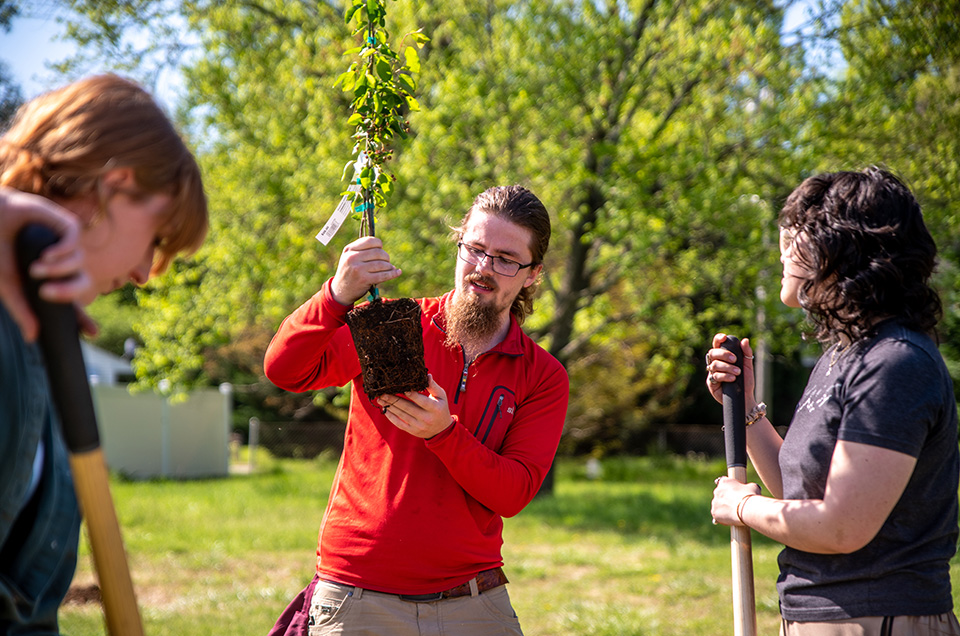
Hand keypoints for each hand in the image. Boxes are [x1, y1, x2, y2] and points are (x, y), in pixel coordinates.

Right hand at [0, 188, 92, 341]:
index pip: (73, 302)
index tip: (94, 334)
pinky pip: (74, 241)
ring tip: (35, 268)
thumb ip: (22, 309)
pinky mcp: (66, 225)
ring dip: (58, 270)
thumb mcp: (7, 283)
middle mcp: (65, 263)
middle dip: (69, 291)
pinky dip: (63, 250)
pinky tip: (47, 255)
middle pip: (83, 283)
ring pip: (78, 263)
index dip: (84, 319)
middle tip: (47, 293)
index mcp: (53, 279)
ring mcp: (67, 244)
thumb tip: (32, 338)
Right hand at [330, 236, 400, 304]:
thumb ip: (362, 250)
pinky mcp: (364, 280)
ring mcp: (358, 269)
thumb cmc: (349, 272)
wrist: (340, 291)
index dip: (379, 244)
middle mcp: (352, 258)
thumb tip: (381, 247)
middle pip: (378, 252)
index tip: (380, 249)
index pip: (370, 241)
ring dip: (389, 266)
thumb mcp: (349, 258)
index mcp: (349, 250)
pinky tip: (397, 272)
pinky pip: (383, 275)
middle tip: (386, 261)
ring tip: (390, 268)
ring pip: (382, 264)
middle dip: (386, 257)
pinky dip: (393, 274)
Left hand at [376, 374, 453, 438]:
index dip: (411, 394)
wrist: (441, 430)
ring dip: (390, 407)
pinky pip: (399, 424)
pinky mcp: (413, 431)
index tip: (401, 388)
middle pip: (408, 408)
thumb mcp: (441, 396)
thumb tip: (427, 375)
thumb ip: (433, 386)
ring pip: (402, 415)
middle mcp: (426, 418)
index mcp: (434, 408)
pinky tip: (384, 409)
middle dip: (394, 400)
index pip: (421, 401)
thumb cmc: (440, 408)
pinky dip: (391, 417)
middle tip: (383, 392)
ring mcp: (419, 426)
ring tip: (380, 399)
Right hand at [704, 333, 756, 406]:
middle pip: (712, 353)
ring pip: (714, 365)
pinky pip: (715, 376)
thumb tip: (744, 340)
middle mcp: (715, 363)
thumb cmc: (745, 381)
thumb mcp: (748, 366)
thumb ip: (746, 353)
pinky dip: (725, 376)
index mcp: (723, 357)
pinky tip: (732, 379)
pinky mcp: (711, 383)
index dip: (718, 339)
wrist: (745, 398)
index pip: (717, 345)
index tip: (724, 337)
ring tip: (738, 373)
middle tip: (735, 360)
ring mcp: (712, 373)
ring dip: (727, 367)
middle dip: (724, 354)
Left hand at [711, 476, 760, 525]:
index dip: (730, 488)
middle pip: (720, 494)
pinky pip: (717, 515)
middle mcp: (717, 491)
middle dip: (726, 499)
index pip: (724, 482)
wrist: (748, 510)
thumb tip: (751, 488)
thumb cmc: (751, 497)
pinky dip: (722, 517)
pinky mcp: (714, 513)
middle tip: (736, 504)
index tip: (734, 492)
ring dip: (724, 508)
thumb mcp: (753, 487)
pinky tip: (730, 519)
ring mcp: (714, 502)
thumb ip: (749, 486)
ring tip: (734, 513)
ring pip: (718, 505)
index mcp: (724, 482)